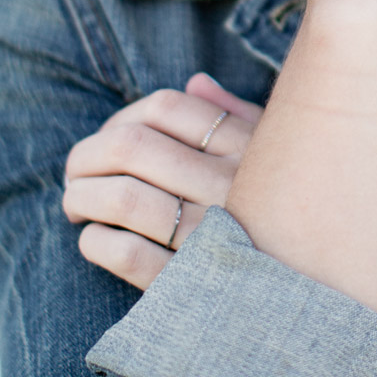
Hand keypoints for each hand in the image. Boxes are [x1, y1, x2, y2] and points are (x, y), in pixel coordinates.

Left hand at [62, 74, 262, 289]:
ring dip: (82, 198)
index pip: (167, 107)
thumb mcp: (275, 156)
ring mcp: (211, 238)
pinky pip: (127, 255)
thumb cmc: (282, 214)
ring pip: (123, 199)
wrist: (302, 293)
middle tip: (74, 173)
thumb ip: (238, 116)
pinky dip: (96, 243)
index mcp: (249, 149)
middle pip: (132, 147)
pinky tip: (95, 241)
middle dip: (86, 156)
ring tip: (76, 205)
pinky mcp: (191, 286)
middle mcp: (230, 188)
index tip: (107, 137)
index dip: (122, 117)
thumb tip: (196, 83)